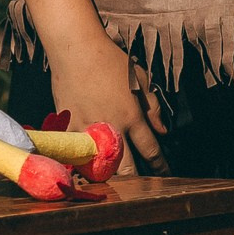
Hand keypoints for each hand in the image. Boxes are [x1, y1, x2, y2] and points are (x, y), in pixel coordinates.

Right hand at [49, 34, 167, 175]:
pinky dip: (79, 159)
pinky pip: (74, 151)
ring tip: (112, 180)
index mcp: (132, 116)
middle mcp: (112, 127)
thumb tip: (163, 130)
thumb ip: (154, 107)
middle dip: (136, 180)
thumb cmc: (110, 60)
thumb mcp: (140, 79)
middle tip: (140, 186)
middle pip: (127, 167)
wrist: (76, 49)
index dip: (160, 165)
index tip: (165, 173)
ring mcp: (88, 129)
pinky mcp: (68, 125)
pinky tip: (82, 165)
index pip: (151, 150)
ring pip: (99, 165)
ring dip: (107, 175)